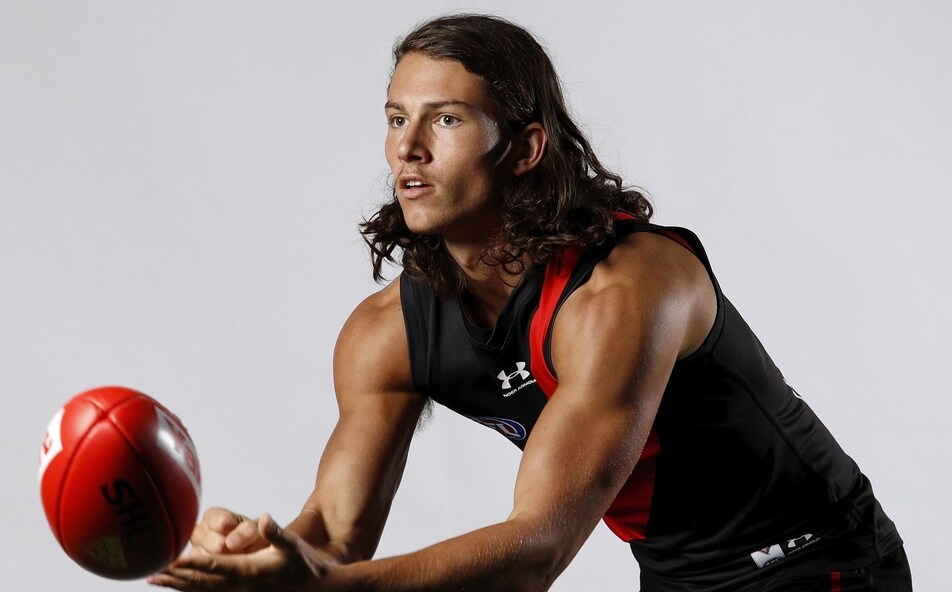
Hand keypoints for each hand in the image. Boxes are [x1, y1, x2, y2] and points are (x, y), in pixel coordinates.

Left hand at [148, 514, 338, 590]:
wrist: (317, 589)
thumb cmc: (305, 565)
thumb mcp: (293, 545)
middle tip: (151, 573)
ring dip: (179, 586)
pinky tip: (180, 587)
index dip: (192, 565)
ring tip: (155, 580)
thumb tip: (263, 518)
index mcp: (251, 572)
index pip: (215, 568)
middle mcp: (241, 587)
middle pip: (202, 583)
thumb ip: (276, 533)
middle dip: (176, 578)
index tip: (170, 562)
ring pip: (203, 591)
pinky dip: (193, 591)